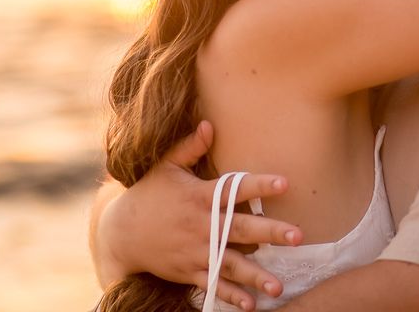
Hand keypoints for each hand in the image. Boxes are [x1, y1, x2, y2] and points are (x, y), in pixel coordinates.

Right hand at [93, 121, 302, 310]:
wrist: (120, 233)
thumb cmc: (149, 194)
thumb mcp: (166, 167)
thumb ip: (189, 147)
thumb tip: (209, 124)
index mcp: (200, 196)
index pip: (235, 188)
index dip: (260, 186)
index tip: (285, 184)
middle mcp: (201, 225)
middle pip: (241, 228)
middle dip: (270, 232)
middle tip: (298, 235)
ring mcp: (195, 251)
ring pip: (230, 264)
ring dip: (256, 275)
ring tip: (279, 285)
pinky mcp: (189, 271)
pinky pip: (213, 285)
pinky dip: (231, 296)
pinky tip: (251, 304)